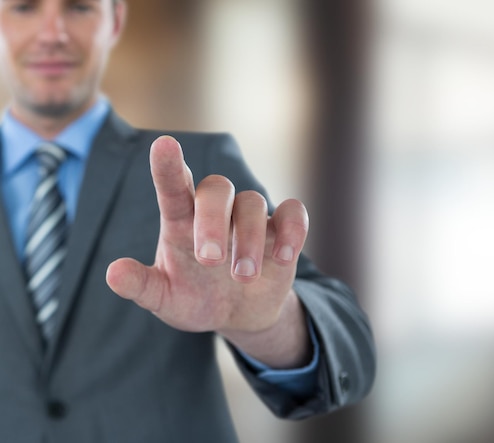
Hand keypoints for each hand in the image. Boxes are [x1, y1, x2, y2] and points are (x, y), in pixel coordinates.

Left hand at [106, 135, 310, 366]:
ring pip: (253, 202)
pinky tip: (282, 256)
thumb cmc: (196, 299)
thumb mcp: (165, 299)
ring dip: (249, 239)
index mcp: (182, 222)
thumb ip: (142, 286)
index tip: (163, 145)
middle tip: (208, 259)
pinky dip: (293, 229)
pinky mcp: (282, 231)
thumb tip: (112, 274)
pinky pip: (293, 213)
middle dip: (213, 220)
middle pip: (217, 188)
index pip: (173, 187)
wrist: (238, 315)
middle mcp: (216, 213)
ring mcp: (250, 219)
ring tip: (243, 277)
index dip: (168, 166)